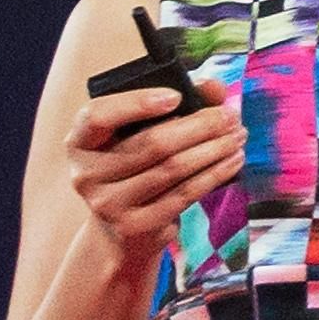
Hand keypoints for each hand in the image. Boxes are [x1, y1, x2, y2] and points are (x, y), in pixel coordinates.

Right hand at [64, 78, 244, 255]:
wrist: (122, 231)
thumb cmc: (135, 167)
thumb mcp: (141, 134)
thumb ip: (177, 103)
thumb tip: (213, 88)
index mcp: (80, 141)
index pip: (98, 116)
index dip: (136, 104)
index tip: (176, 96)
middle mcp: (86, 173)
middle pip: (151, 143)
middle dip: (199, 126)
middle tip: (230, 116)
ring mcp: (108, 204)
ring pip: (172, 169)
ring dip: (213, 150)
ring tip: (238, 137)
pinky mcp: (135, 226)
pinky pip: (183, 194)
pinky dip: (213, 175)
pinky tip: (232, 162)